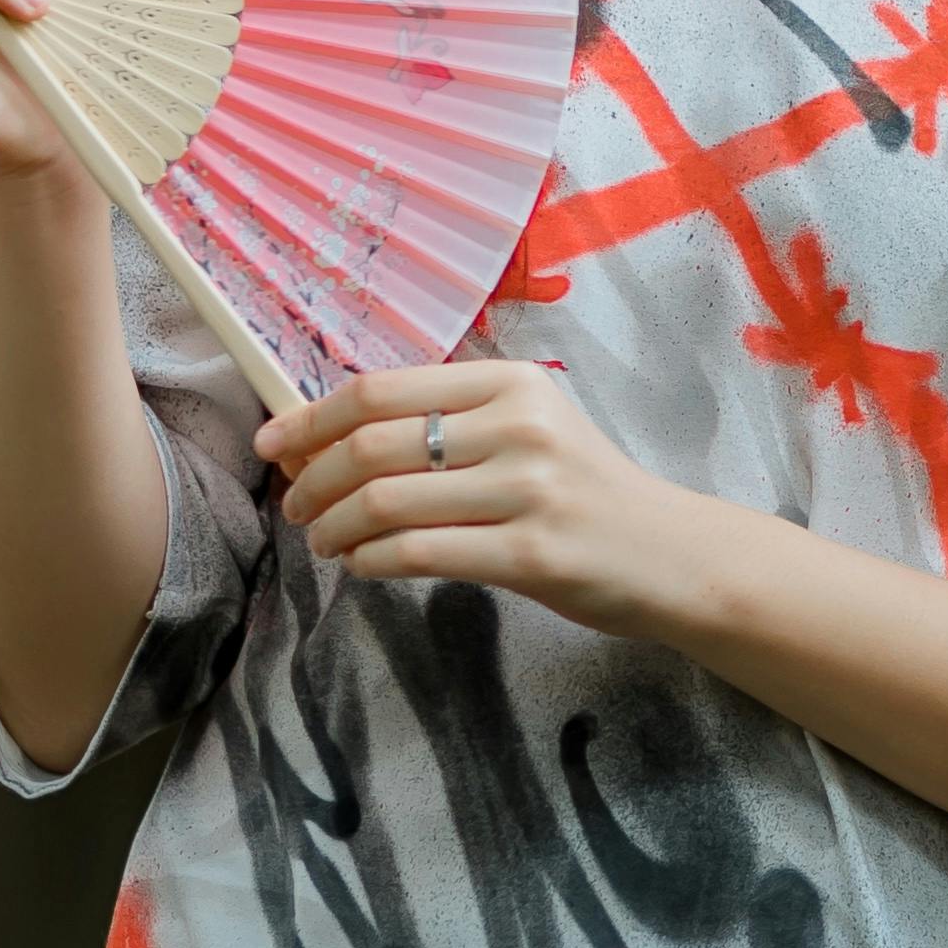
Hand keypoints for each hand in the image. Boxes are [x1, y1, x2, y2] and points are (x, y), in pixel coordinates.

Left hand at [261, 358, 701, 633]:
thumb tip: (328, 437)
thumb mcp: (529, 429)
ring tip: (326, 542)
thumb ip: (448, 423)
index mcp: (511, 382)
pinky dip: (372, 561)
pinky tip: (365, 565)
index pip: (381, 389)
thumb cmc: (587, 491)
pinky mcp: (531, 553)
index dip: (311, 417)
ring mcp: (528, 489)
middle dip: (313, 479)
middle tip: (298, 508)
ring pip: (386, 502)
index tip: (274, 444)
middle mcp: (519, 425)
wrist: (673, 554)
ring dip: (335, 527)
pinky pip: (418, 553)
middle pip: (372, 444)